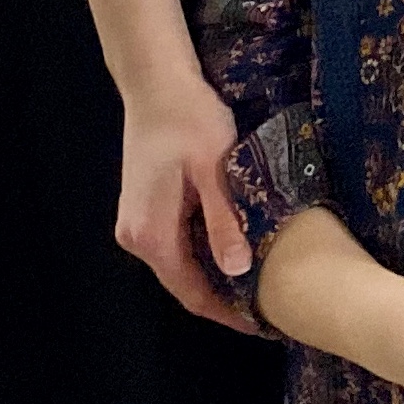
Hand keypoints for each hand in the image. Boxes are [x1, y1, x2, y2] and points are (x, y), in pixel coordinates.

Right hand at [115, 74, 256, 331]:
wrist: (156, 79)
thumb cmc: (188, 117)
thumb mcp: (214, 168)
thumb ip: (223, 221)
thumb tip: (237, 272)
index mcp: (151, 234)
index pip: (191, 293)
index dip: (227, 312)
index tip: (262, 323)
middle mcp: (136, 236)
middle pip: (184, 281)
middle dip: (223, 295)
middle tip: (267, 301)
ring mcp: (136, 221)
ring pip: (180, 261)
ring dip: (214, 270)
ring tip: (257, 277)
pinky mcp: (143, 206)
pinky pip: (175, 242)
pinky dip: (202, 249)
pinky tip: (231, 243)